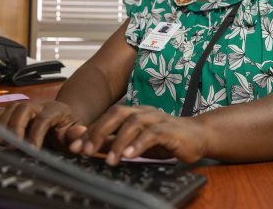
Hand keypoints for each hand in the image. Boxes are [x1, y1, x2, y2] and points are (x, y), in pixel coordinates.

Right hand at [0, 101, 85, 148]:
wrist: (64, 121)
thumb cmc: (68, 130)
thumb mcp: (76, 134)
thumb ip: (77, 135)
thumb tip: (79, 133)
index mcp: (57, 110)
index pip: (44, 119)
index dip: (36, 134)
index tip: (32, 149)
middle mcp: (40, 105)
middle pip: (24, 108)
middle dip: (16, 126)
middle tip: (12, 145)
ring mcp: (27, 107)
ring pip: (11, 108)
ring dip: (3, 124)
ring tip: (1, 141)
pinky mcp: (16, 111)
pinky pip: (3, 112)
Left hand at [69, 105, 207, 165]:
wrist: (198, 136)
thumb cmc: (166, 139)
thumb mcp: (136, 141)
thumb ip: (114, 141)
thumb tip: (87, 143)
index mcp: (134, 112)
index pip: (108, 116)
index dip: (90, 130)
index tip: (74, 146)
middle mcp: (144, 112)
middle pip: (117, 113)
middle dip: (99, 131)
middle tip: (85, 150)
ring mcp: (158, 118)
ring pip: (134, 122)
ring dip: (118, 141)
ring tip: (109, 160)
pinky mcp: (170, 130)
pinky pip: (153, 134)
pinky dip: (140, 144)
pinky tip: (130, 156)